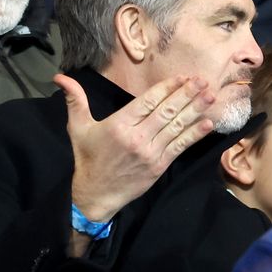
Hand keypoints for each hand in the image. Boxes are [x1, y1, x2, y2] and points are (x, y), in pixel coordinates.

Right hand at [59, 73, 216, 222]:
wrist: (96, 193)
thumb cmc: (88, 158)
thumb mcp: (78, 128)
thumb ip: (75, 101)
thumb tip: (60, 77)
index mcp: (119, 124)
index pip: (147, 101)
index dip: (167, 88)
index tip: (183, 77)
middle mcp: (137, 137)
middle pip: (166, 111)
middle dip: (186, 95)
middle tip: (204, 81)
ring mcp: (150, 152)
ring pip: (176, 127)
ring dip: (195, 111)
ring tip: (211, 97)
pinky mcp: (159, 166)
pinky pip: (180, 146)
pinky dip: (194, 134)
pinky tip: (208, 123)